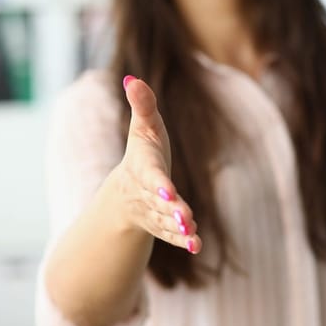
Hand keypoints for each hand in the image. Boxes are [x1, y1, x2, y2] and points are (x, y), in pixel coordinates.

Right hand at [111, 75, 201, 253]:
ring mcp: (152, 211)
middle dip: (170, 209)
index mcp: (141, 166)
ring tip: (191, 232)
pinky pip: (171, 235)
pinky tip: (196, 245)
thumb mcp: (144, 127)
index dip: (157, 183)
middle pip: (157, 202)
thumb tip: (133, 79)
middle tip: (184, 216)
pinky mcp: (161, 226)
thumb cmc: (143, 152)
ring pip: (164, 221)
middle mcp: (144, 192)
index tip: (167, 190)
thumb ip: (142, 105)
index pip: (149, 175)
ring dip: (177, 227)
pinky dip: (183, 241)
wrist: (129, 191)